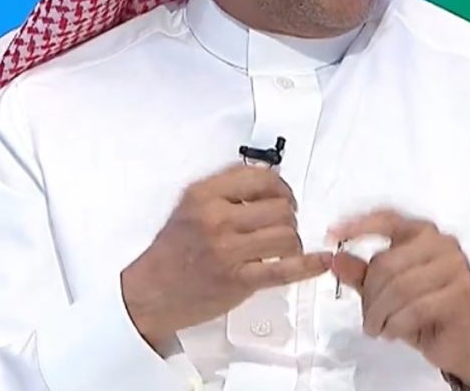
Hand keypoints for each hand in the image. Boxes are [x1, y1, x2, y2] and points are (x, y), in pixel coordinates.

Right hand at [121, 164, 332, 349]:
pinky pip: (284, 269)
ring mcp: (228, 250)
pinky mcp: (238, 280)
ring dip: (293, 241)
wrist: (149, 292)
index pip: (261, 178)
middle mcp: (217, 218)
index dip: (281, 187)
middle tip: (284, 224)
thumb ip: (225, 188)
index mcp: (205, 194)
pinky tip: (320, 261)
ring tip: (284, 246)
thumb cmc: (172, 250)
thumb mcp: (190, 205)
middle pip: (279, 206)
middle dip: (289, 216)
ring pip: (286, 235)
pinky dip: (308, 265)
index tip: (284, 196)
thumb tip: (267, 178)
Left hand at [329, 209, 469, 387]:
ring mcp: (455, 266)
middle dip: (369, 295)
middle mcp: (442, 243)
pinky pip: (416, 308)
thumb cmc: (422, 312)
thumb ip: (361, 274)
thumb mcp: (385, 292)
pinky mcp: (461, 294)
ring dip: (380, 314)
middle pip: (387, 263)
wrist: (461, 344)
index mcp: (423, 233)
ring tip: (377, 328)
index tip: (330, 235)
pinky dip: (397, 324)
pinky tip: (392, 332)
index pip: (387, 220)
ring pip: (399, 288)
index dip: (358, 226)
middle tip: (367, 318)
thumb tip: (335, 258)